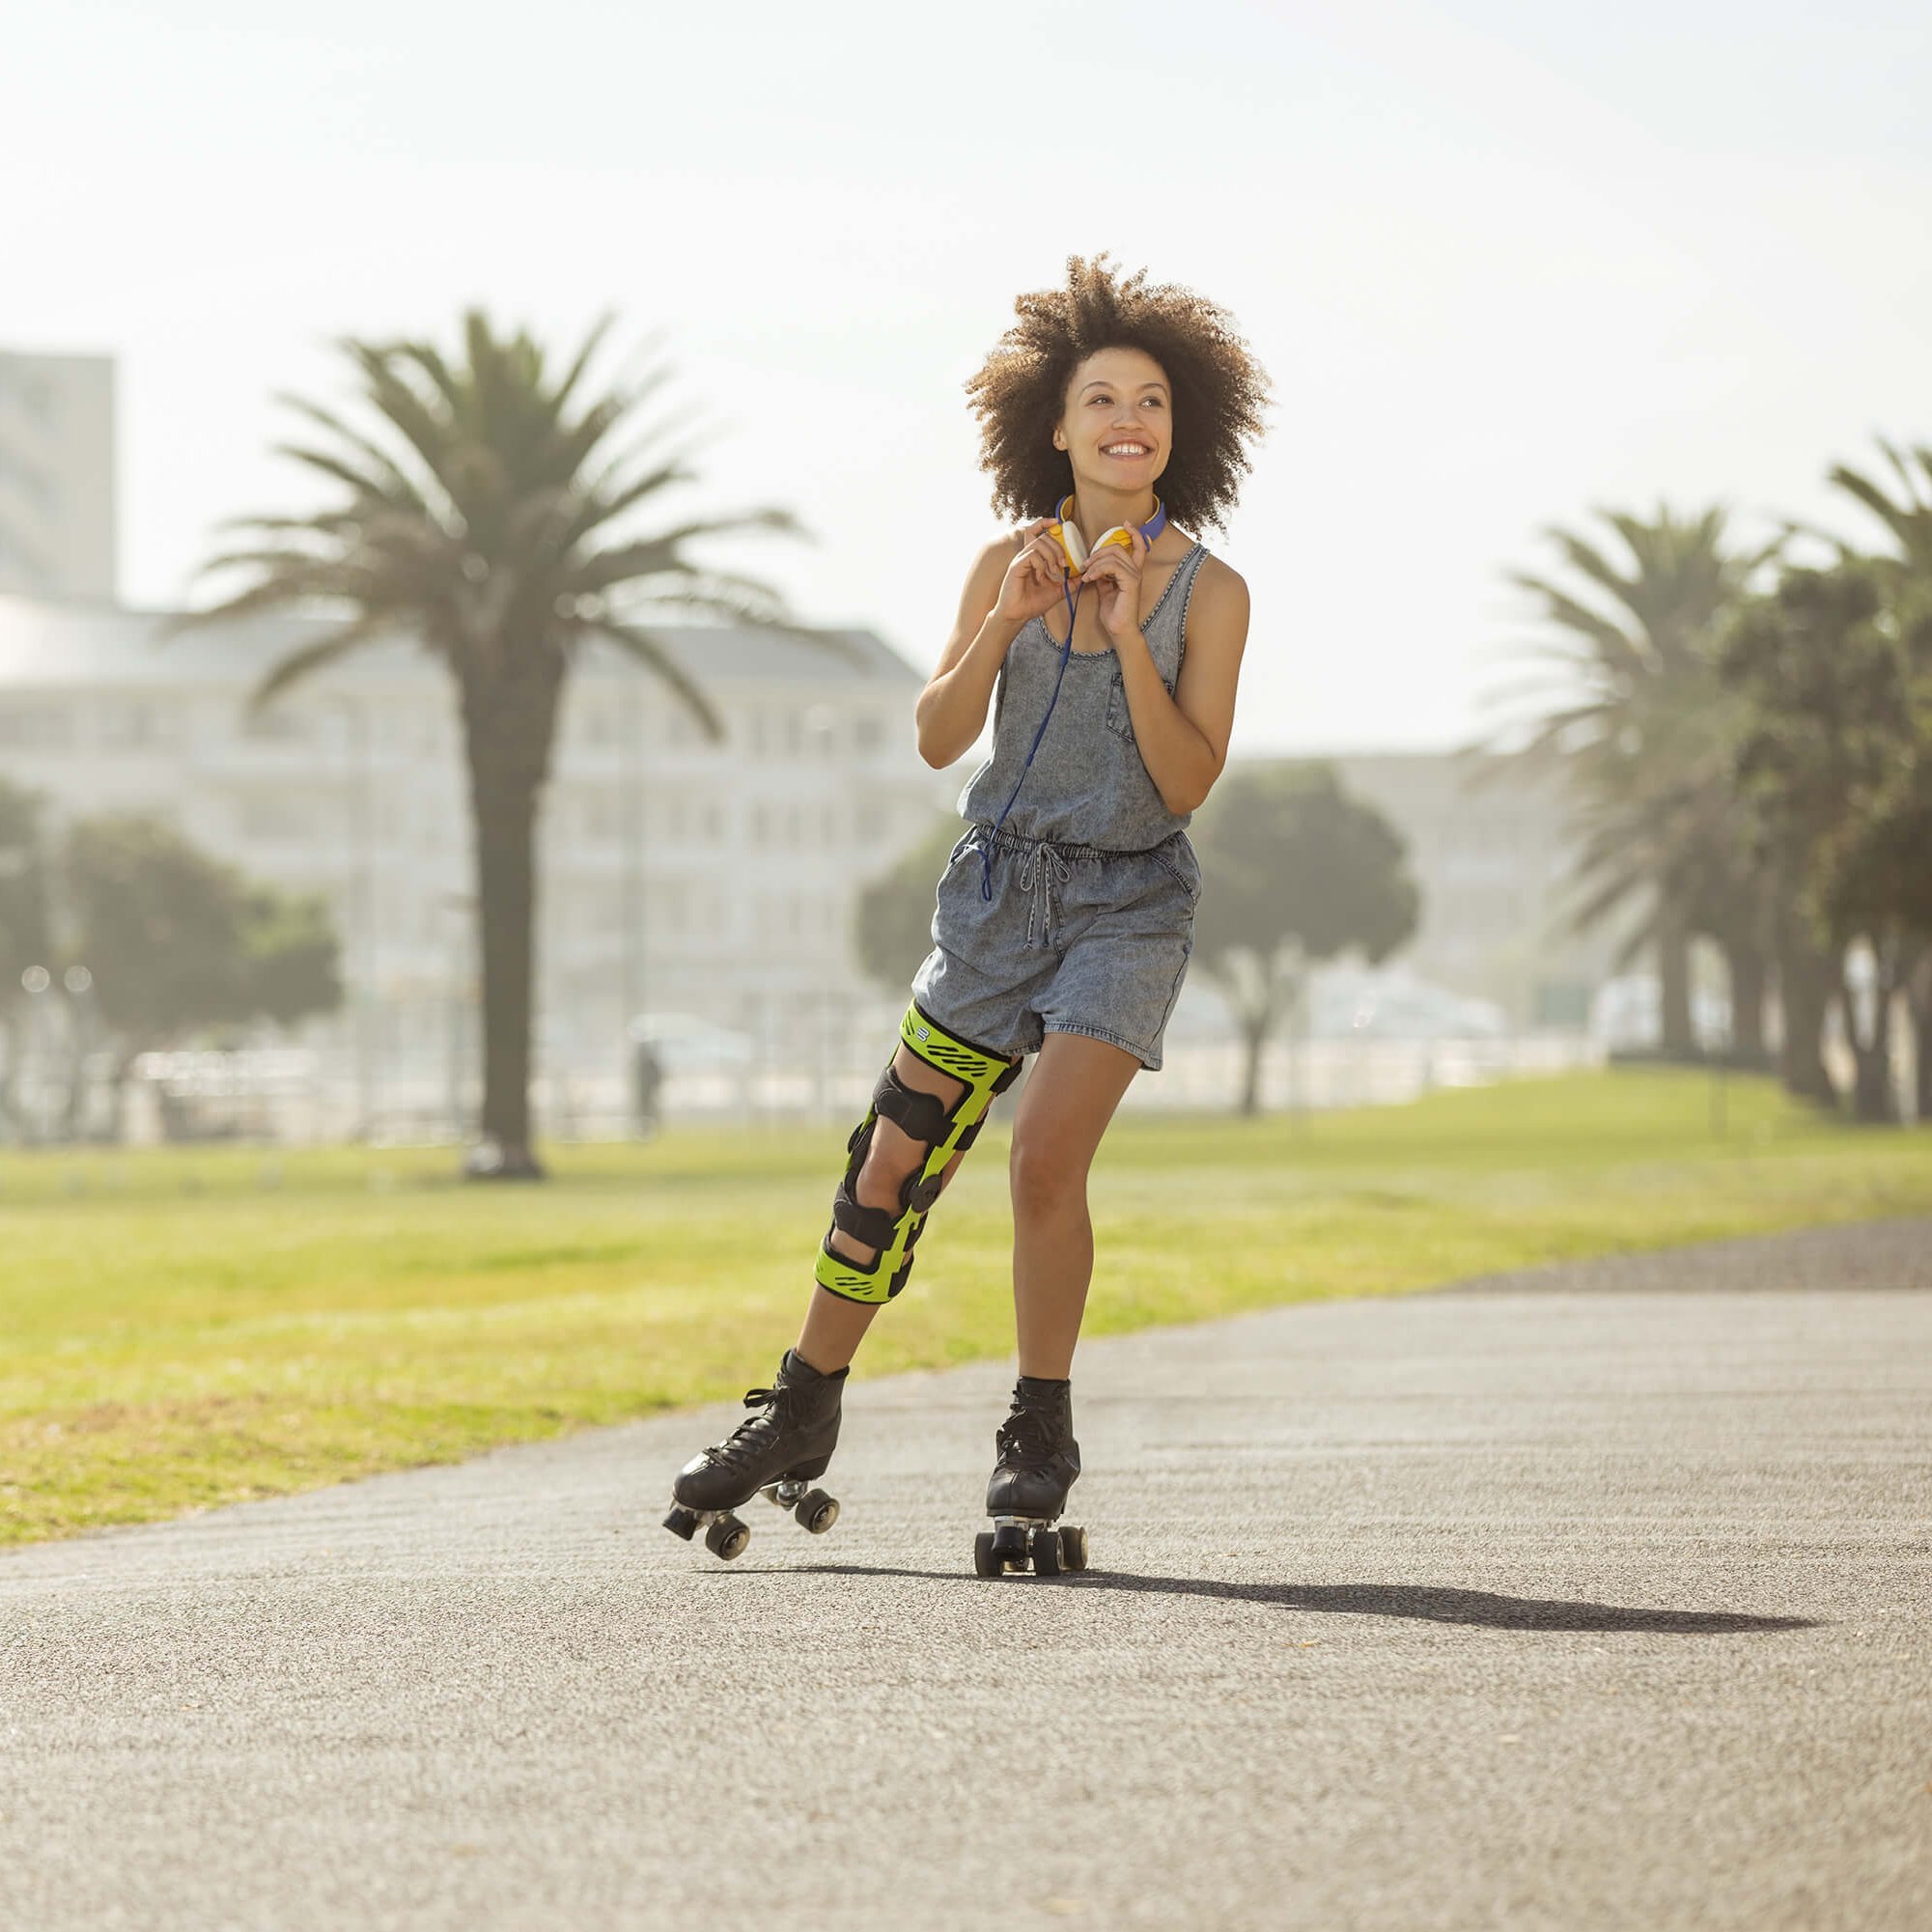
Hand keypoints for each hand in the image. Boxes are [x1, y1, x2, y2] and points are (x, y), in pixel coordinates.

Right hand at [992, 518, 1073, 627]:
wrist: (1018, 615)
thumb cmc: (1033, 602)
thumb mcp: (1057, 591)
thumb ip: (1070, 582)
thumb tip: (1084, 575)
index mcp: (1034, 557)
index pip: (1038, 531)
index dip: (1046, 523)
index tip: (1058, 523)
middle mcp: (1027, 555)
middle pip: (1044, 536)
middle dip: (1058, 548)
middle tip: (1064, 564)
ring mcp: (1021, 560)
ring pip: (1039, 544)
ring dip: (1051, 556)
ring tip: (1054, 572)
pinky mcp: (1016, 566)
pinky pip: (1032, 555)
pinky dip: (1041, 565)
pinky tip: (1041, 577)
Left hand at [1078, 525, 1148, 646]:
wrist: (1119, 630)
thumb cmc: (1114, 614)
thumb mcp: (1105, 590)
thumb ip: (1103, 576)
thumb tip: (1094, 566)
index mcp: (1132, 572)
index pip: (1139, 546)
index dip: (1134, 533)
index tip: (1125, 524)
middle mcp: (1136, 571)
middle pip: (1118, 547)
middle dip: (1099, 551)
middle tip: (1086, 563)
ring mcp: (1134, 576)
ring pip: (1114, 555)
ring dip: (1095, 562)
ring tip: (1086, 573)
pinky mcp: (1131, 582)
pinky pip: (1113, 566)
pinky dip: (1098, 569)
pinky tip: (1090, 578)